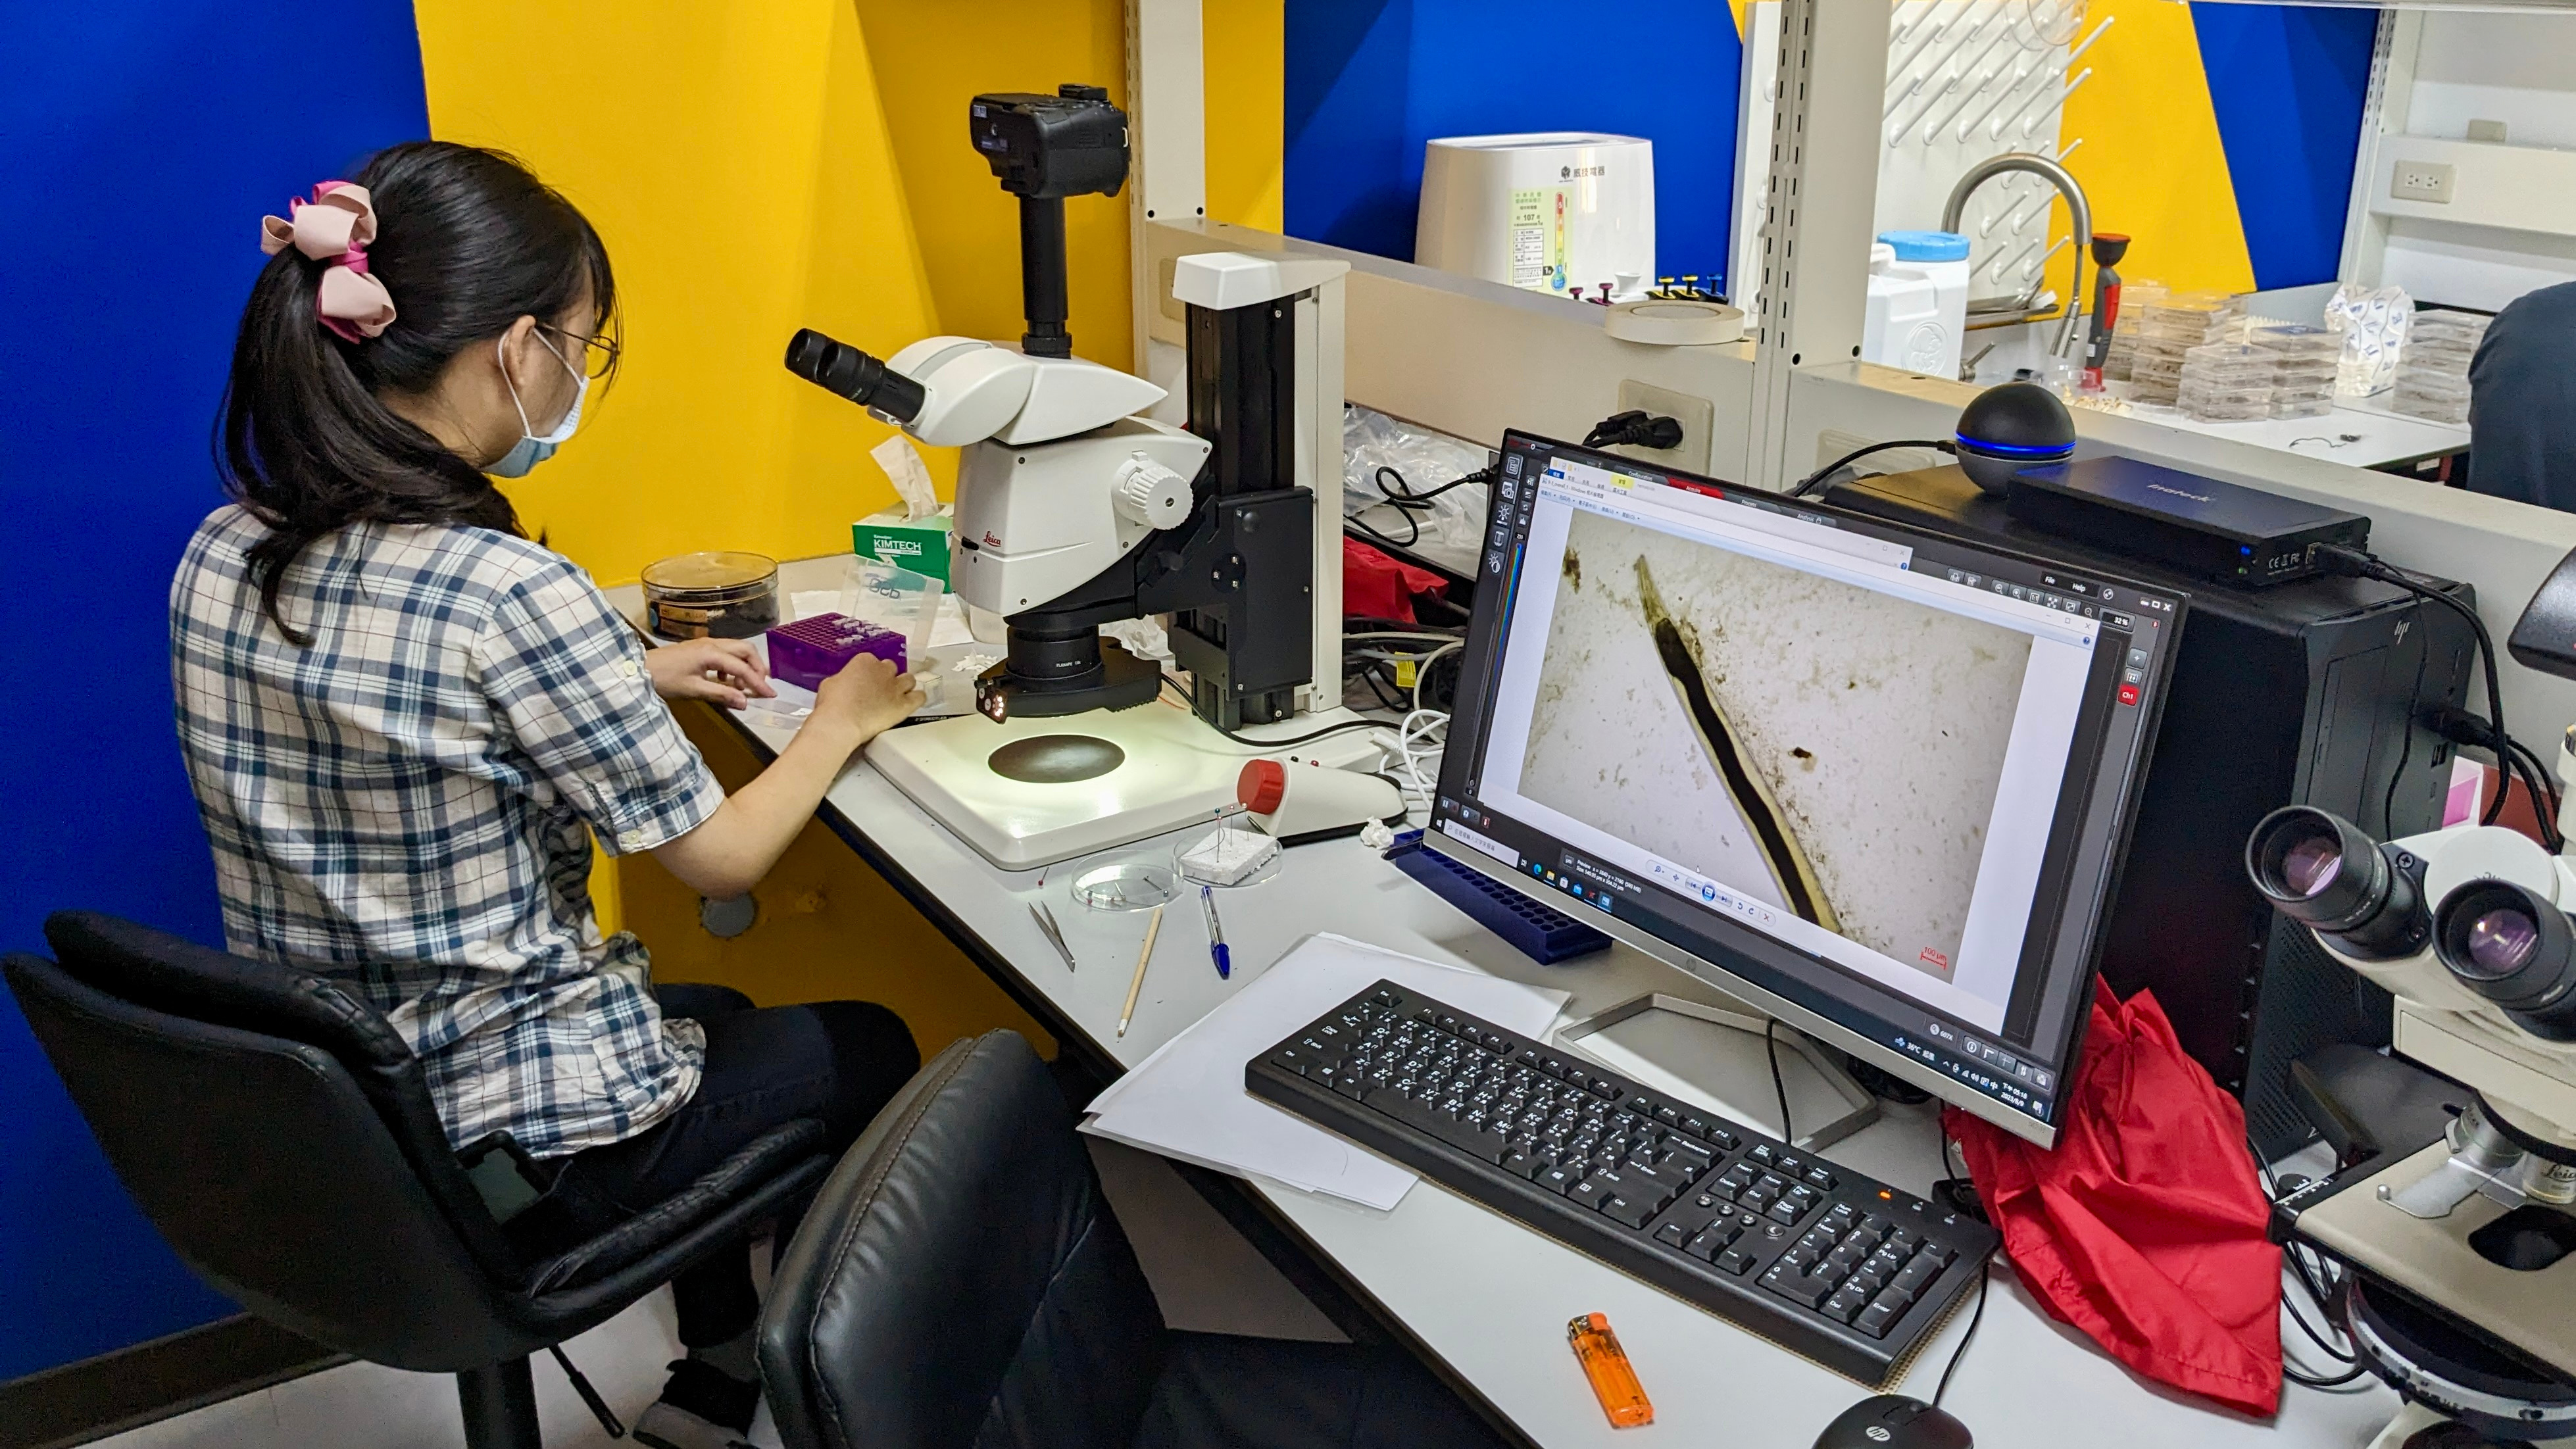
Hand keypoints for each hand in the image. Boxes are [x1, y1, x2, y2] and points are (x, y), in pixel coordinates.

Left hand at [645, 638, 774, 709]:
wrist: (639, 668)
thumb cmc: (664, 678)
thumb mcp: (693, 690)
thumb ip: (721, 694)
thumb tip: (744, 702)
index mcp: (711, 653)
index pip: (743, 668)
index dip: (758, 682)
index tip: (770, 694)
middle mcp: (712, 643)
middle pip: (745, 650)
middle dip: (757, 667)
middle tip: (760, 686)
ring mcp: (705, 643)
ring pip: (736, 649)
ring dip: (744, 665)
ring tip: (742, 686)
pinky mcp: (699, 647)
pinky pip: (725, 652)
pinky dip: (731, 665)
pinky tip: (724, 680)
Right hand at [809, 653, 925, 748]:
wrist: (841, 722)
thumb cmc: (832, 704)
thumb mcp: (831, 683)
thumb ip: (844, 679)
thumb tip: (846, 684)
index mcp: (864, 661)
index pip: (871, 662)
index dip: (868, 673)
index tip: (864, 682)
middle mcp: (883, 670)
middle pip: (891, 669)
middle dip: (886, 678)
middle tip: (879, 690)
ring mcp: (896, 687)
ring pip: (909, 680)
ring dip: (904, 686)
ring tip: (898, 695)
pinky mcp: (904, 704)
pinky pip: (920, 697)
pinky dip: (918, 698)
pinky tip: (913, 702)